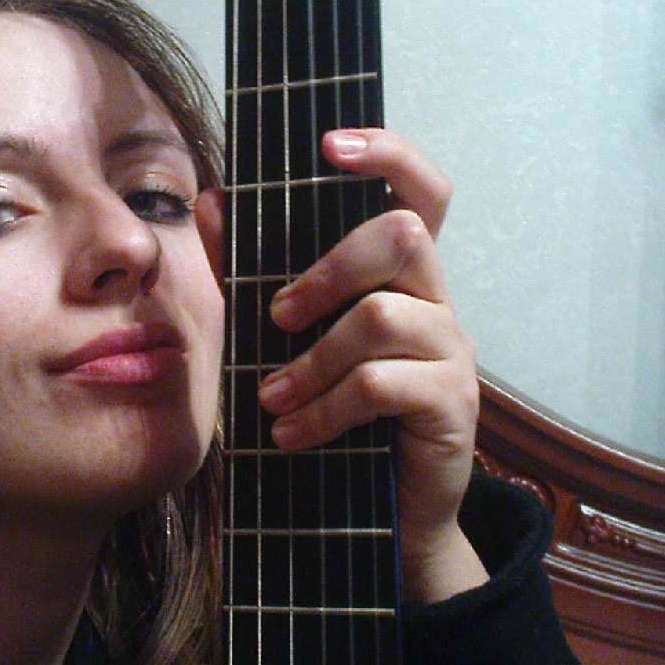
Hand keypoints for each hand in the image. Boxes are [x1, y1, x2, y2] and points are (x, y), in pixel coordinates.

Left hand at [254, 128, 487, 602]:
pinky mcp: (454, 402)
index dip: (387, 154)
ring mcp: (452, 349)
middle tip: (277, 316)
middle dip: (327, 270)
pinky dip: (325, 408)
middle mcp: (436, 299)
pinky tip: (293, 433)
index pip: (420, 189)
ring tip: (272, 399)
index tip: (330, 144)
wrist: (384, 519)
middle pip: (401, 235)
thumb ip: (250, 273)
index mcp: (401, 274)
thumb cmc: (334, 415)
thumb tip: (210, 201)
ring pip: (380, 315)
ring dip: (311, 360)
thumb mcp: (283, 340)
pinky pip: (381, 383)